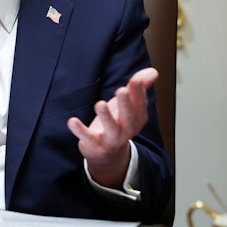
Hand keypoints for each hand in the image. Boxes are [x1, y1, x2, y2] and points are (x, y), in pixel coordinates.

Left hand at [67, 67, 157, 188]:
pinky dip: (80, 131)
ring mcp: (111, 138)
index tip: (135, 80)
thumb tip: (153, 71)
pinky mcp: (94, 144)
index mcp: (137, 118)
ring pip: (111, 129)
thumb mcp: (128, 105)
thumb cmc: (117, 123)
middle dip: (125, 104)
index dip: (138, 92)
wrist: (107, 155)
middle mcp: (126, 129)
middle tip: (121, 90)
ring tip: (100, 104)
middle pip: (128, 117)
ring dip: (106, 117)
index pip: (140, 104)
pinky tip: (72, 121)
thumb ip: (138, 88)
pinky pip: (88, 138)